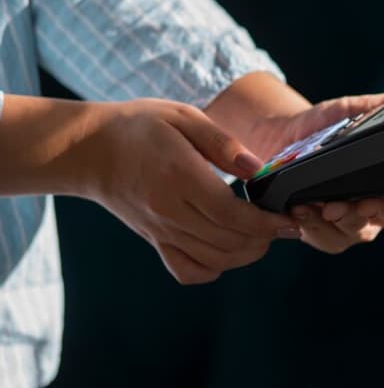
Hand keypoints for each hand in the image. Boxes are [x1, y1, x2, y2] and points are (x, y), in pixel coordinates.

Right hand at [76, 99, 300, 283]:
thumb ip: (223, 144)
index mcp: (179, 177)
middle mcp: (169, 210)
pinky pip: (187, 270)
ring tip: (263, 236)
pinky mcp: (154, 240)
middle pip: (228, 242)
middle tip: (283, 224)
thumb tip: (257, 169)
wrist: (89, 149)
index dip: (266, 223)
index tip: (289, 219)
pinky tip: (228, 250)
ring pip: (214, 260)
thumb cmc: (140, 126)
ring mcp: (160, 230)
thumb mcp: (184, 117)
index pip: (230, 214)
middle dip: (265, 238)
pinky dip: (214, 269)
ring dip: (247, 254)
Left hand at [245, 89, 383, 253]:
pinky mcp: (326, 234)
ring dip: (343, 222)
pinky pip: (328, 240)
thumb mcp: (351, 109)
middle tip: (357, 204)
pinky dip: (316, 228)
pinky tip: (303, 210)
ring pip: (358, 233)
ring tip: (325, 207)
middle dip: (372, 210)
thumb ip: (380, 104)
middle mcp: (379, 205)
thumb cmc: (323, 126)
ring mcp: (355, 224)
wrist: (281, 139)